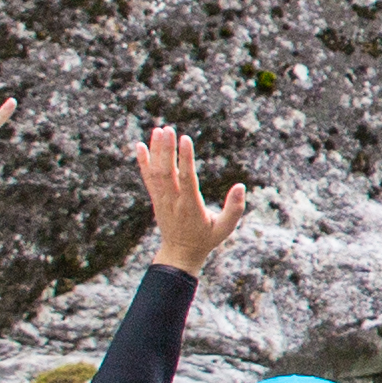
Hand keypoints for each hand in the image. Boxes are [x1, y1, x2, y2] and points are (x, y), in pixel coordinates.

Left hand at [135, 124, 248, 277]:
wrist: (179, 254)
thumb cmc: (206, 239)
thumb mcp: (225, 228)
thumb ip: (234, 209)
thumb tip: (241, 187)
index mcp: (190, 206)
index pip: (187, 178)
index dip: (185, 158)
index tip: (185, 139)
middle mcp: (173, 201)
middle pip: (167, 172)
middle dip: (167, 149)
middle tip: (169, 128)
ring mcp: (161, 200)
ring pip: (156, 172)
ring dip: (156, 150)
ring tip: (159, 129)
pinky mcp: (155, 199)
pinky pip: (147, 178)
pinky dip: (143, 162)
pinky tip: (140, 145)